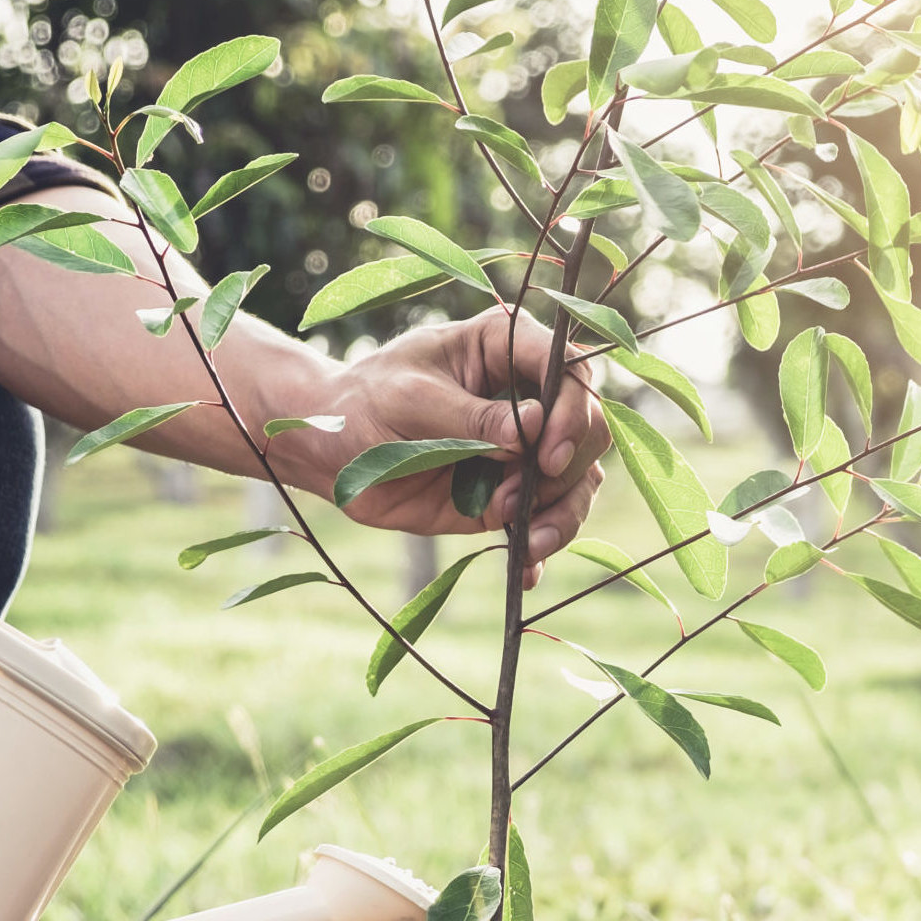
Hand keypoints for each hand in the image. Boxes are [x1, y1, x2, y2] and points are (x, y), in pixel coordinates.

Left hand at [278, 304, 609, 590]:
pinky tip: (525, 572)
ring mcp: (522, 451)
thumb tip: (531, 429)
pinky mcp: (507, 496)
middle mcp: (528, 397)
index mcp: (507, 348)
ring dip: (563, 516)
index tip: (546, 454)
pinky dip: (540, 548)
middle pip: (588, 430)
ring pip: (577, 481)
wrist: (332, 452)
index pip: (570, 372)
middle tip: (525, 498)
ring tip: (530, 543)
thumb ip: (472, 417)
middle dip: (568, 469)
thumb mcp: (412, 400)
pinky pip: (544, 522)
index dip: (573, 412)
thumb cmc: (364, 403)